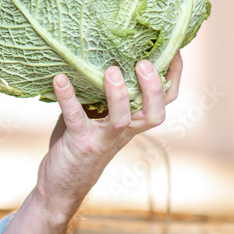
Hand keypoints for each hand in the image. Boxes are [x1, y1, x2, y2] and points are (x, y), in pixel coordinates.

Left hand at [33, 52, 183, 213]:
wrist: (60, 185)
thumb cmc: (79, 142)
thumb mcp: (94, 113)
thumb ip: (99, 88)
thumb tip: (95, 49)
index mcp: (133, 122)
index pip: (164, 101)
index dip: (173, 77)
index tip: (174, 49)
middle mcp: (124, 131)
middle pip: (154, 113)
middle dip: (154, 88)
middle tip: (145, 62)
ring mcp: (103, 139)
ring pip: (122, 119)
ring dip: (119, 95)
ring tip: (111, 70)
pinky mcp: (80, 143)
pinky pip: (75, 118)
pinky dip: (67, 97)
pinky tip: (59, 79)